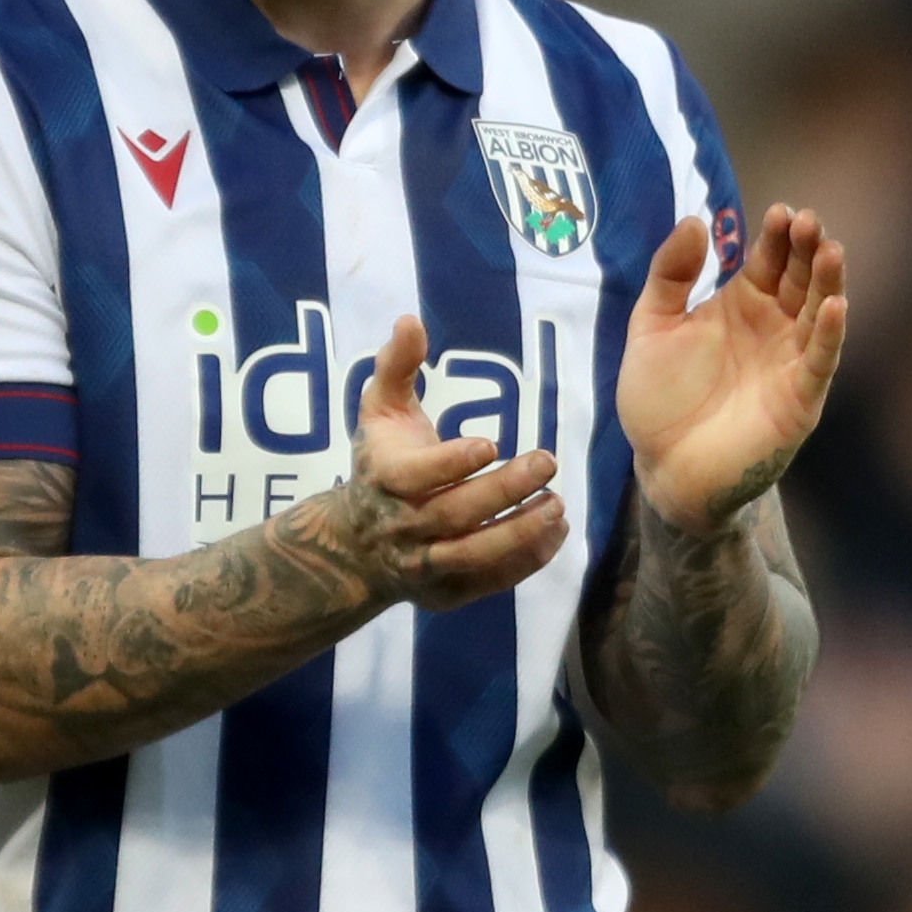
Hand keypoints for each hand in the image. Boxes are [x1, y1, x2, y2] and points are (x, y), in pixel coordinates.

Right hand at [324, 313, 567, 609]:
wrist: (354, 545)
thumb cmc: (378, 463)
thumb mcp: (379, 411)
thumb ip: (397, 367)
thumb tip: (410, 319)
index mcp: (384, 479)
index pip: (415, 477)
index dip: (451, 463)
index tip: (491, 444)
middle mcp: (401, 527)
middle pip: (455, 514)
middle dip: (504, 490)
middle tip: (548, 461)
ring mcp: (423, 565)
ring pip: (474, 555)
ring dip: (520, 533)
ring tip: (558, 506)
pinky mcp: (445, 592)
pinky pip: (489, 581)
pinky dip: (525, 562)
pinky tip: (556, 534)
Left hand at [621, 203, 847, 535]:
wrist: (664, 467)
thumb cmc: (658, 398)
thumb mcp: (652, 326)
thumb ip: (669, 275)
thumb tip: (695, 220)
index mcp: (741, 305)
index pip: (769, 260)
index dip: (778, 236)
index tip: (782, 210)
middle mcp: (774, 328)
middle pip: (800, 280)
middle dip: (808, 250)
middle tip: (810, 221)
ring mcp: (790, 361)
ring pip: (819, 313)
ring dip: (828, 283)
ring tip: (830, 250)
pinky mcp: (799, 398)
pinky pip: (821, 361)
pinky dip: (832, 334)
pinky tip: (838, 306)